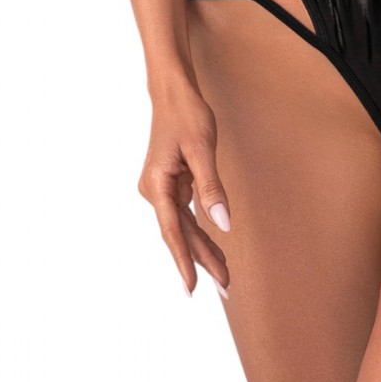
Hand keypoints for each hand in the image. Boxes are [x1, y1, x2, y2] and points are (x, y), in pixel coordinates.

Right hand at [137, 77, 232, 299]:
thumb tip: (224, 225)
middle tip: (226, 287)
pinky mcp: (169, 184)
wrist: (173, 93)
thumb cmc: (187, 116)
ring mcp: (160, 189)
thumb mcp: (203, 150)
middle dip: (202, 260)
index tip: (192, 288)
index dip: (183, 261)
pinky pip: (184, 214)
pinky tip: (212, 248)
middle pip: (180, 232)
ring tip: (224, 275)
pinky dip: (199, 230)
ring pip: (183, 226)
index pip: (172, 231)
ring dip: (202, 248)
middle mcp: (154, 191)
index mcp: (157, 184)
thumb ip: (212, 188)